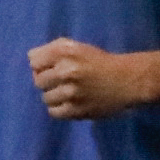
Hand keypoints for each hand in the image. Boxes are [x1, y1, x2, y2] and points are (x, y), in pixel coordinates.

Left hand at [26, 36, 141, 120]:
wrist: (127, 81)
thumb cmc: (100, 62)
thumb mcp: (78, 47)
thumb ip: (54, 50)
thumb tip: (32, 62)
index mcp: (65, 51)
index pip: (33, 59)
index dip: (41, 64)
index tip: (51, 67)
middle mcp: (66, 70)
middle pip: (37, 80)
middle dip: (47, 80)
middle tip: (61, 81)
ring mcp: (71, 92)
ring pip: (45, 97)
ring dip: (54, 95)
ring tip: (67, 93)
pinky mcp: (76, 110)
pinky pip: (53, 112)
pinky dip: (59, 108)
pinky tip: (69, 103)